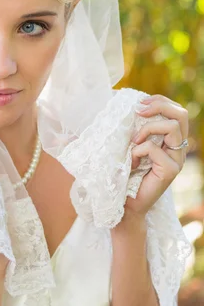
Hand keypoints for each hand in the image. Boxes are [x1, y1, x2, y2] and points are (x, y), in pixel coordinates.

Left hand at [126, 94, 188, 218]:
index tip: (139, 103)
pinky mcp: (171, 171)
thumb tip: (124, 109)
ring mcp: (177, 160)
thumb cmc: (123, 176)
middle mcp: (178, 149)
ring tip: (133, 143)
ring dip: (147, 129)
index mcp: (171, 141)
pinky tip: (131, 164)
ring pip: (172, 127)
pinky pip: (154, 149)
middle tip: (139, 111)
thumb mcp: (127, 147)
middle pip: (181, 114)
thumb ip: (131, 130)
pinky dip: (137, 151)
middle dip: (160, 106)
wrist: (124, 205)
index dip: (160, 101)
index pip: (176, 112)